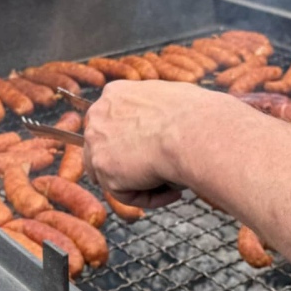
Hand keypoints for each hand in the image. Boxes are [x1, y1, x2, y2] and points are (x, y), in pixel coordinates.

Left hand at [82, 80, 218, 208]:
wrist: (191, 132)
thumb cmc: (194, 115)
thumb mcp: (173, 99)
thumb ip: (157, 111)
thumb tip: (167, 123)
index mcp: (115, 94)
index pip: (111, 122)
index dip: (130, 141)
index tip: (152, 151)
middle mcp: (98, 115)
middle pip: (104, 148)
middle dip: (129, 164)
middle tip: (158, 173)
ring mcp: (97, 143)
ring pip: (112, 174)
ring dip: (140, 183)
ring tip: (172, 185)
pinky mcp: (104, 169)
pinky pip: (125, 193)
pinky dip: (150, 197)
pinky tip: (173, 191)